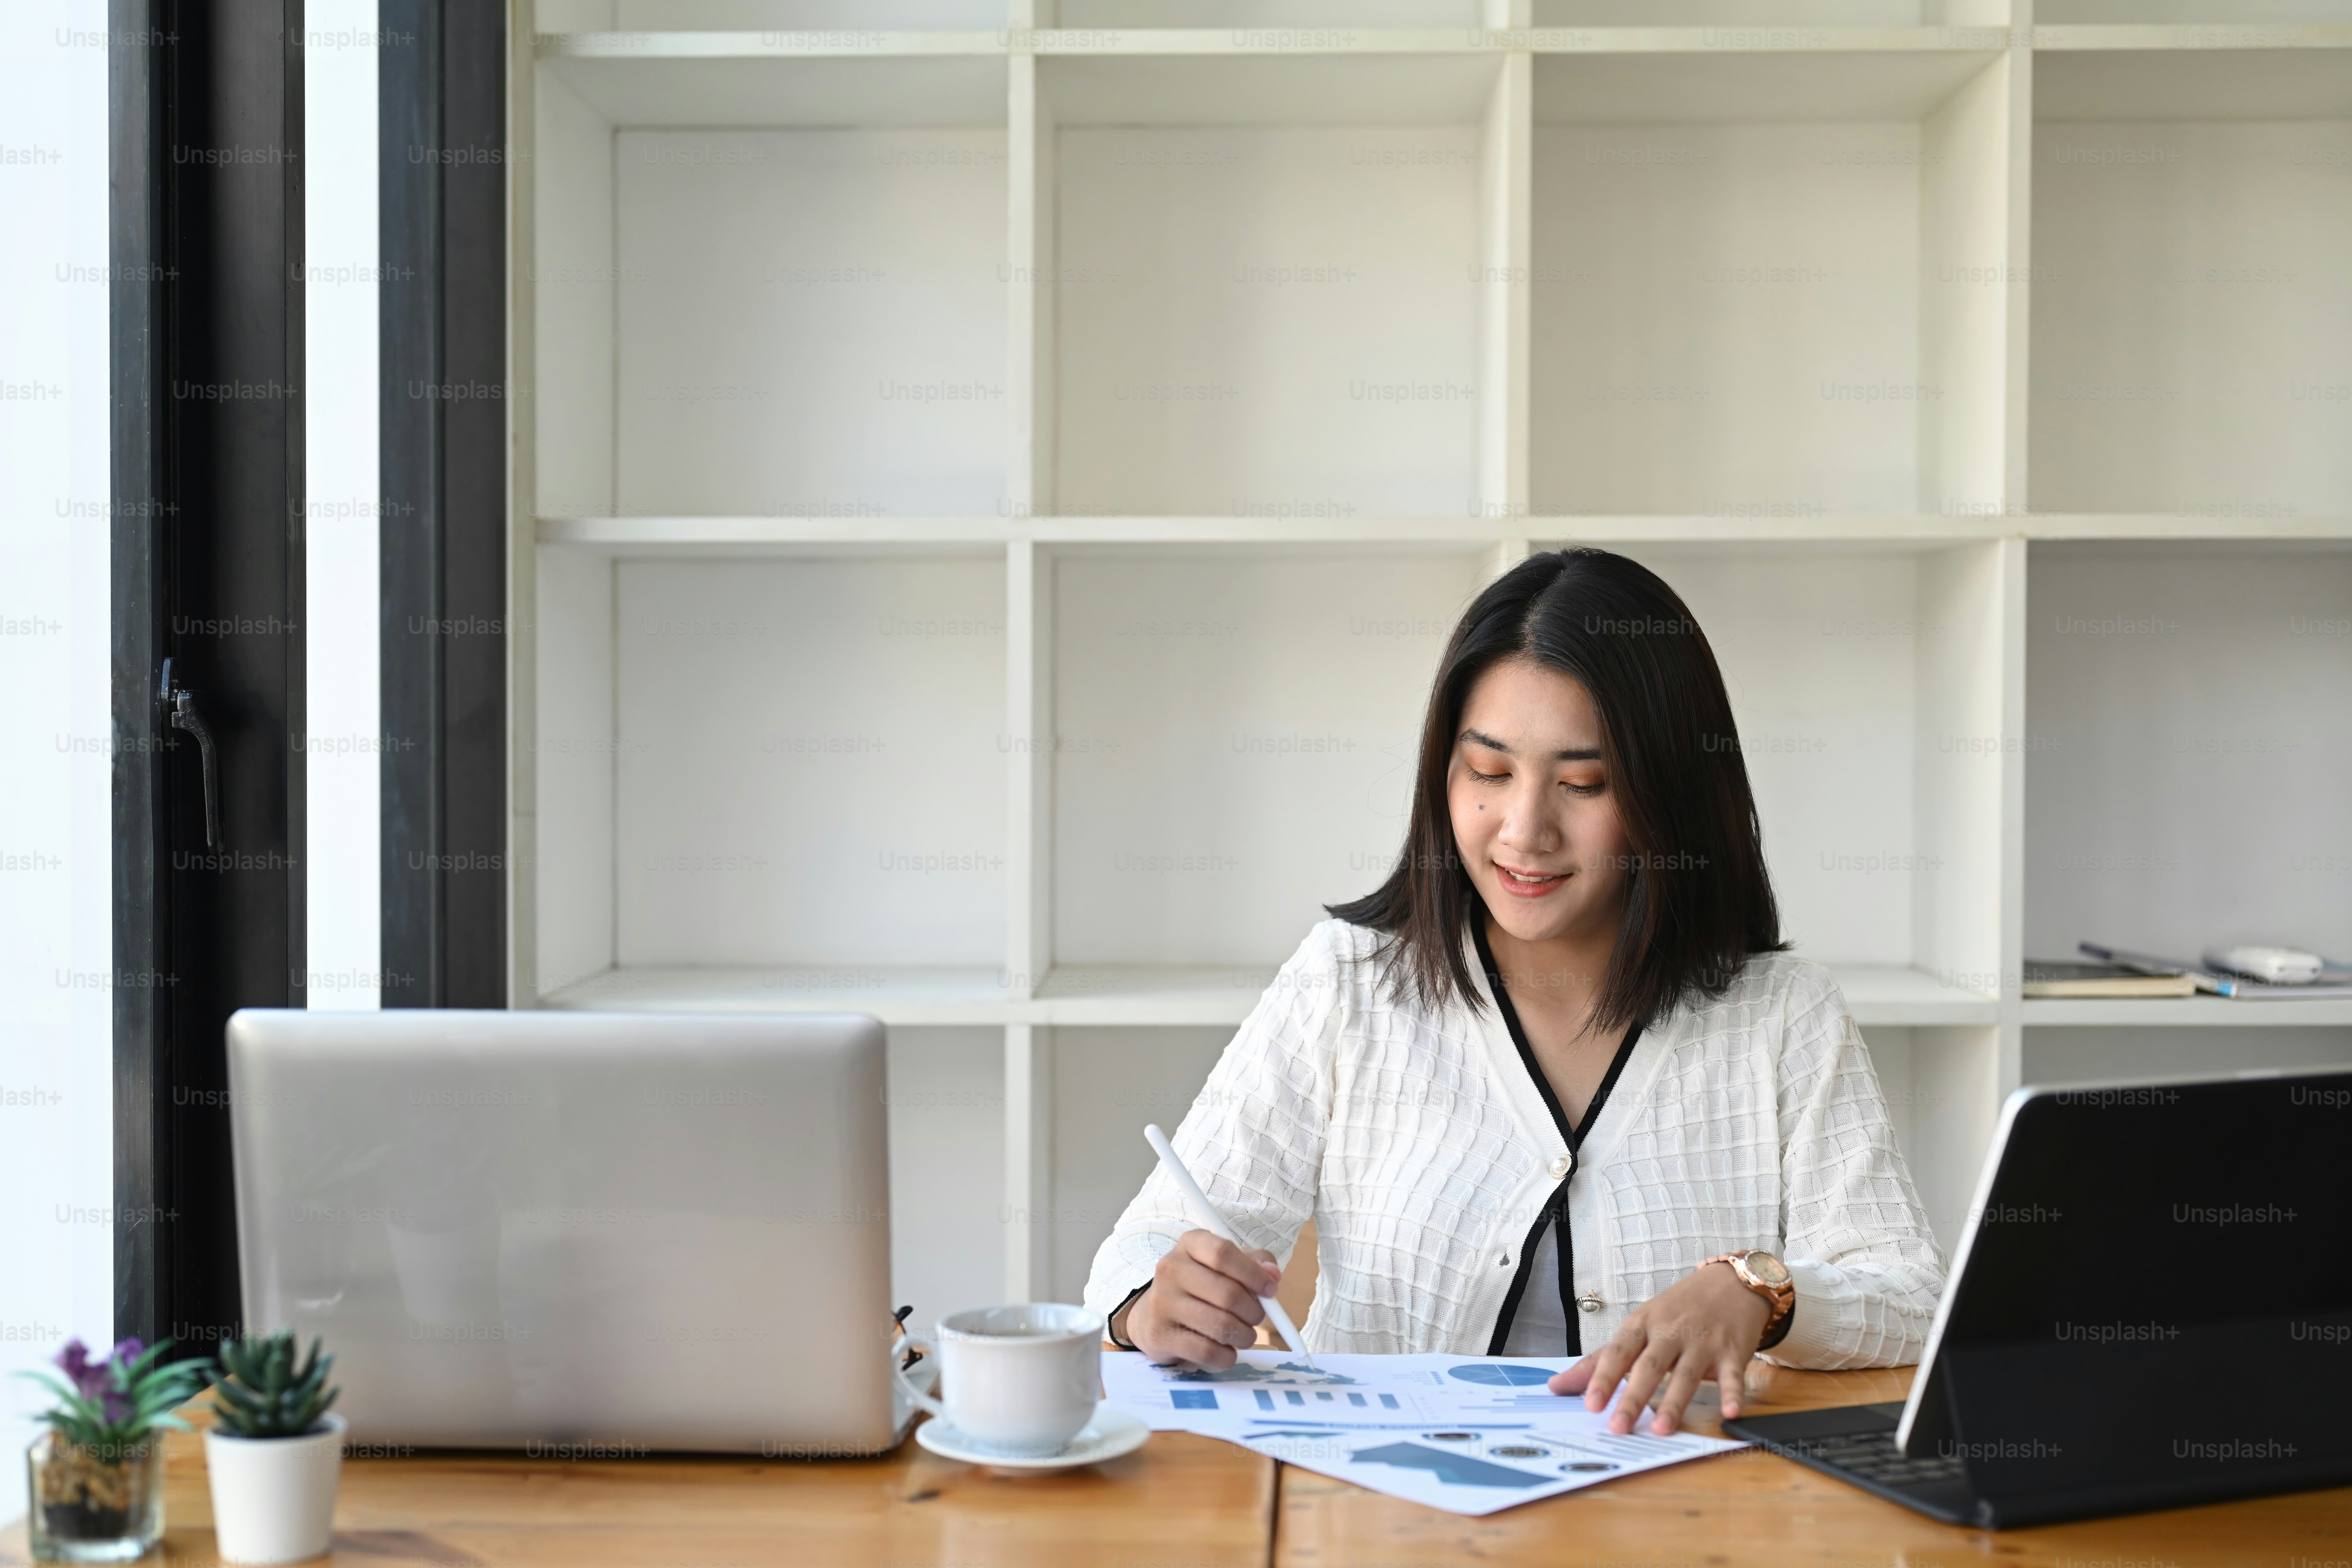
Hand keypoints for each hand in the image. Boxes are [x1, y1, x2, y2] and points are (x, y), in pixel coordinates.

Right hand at [1124, 1229, 1280, 1368]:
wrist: (1153, 1315)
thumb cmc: (1200, 1285)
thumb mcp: (1226, 1265)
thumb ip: (1255, 1263)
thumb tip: (1273, 1276)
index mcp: (1190, 1244)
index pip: (1223, 1254)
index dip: (1253, 1274)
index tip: (1271, 1290)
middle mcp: (1171, 1269)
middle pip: (1228, 1294)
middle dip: (1254, 1312)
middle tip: (1257, 1318)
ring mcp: (1162, 1303)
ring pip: (1221, 1325)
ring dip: (1244, 1336)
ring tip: (1245, 1335)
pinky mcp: (1159, 1336)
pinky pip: (1207, 1351)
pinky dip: (1226, 1356)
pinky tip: (1227, 1351)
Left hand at [1546, 1262, 1770, 1434]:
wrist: (1730, 1282)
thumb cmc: (1677, 1309)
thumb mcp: (1639, 1325)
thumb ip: (1602, 1359)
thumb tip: (1557, 1385)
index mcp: (1642, 1324)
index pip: (1617, 1352)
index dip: (1603, 1378)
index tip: (1590, 1405)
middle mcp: (1670, 1332)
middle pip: (1649, 1366)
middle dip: (1633, 1397)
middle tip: (1619, 1427)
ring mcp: (1703, 1342)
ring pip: (1686, 1373)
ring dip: (1674, 1402)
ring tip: (1662, 1429)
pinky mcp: (1732, 1351)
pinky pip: (1733, 1374)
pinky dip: (1732, 1393)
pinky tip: (1730, 1413)